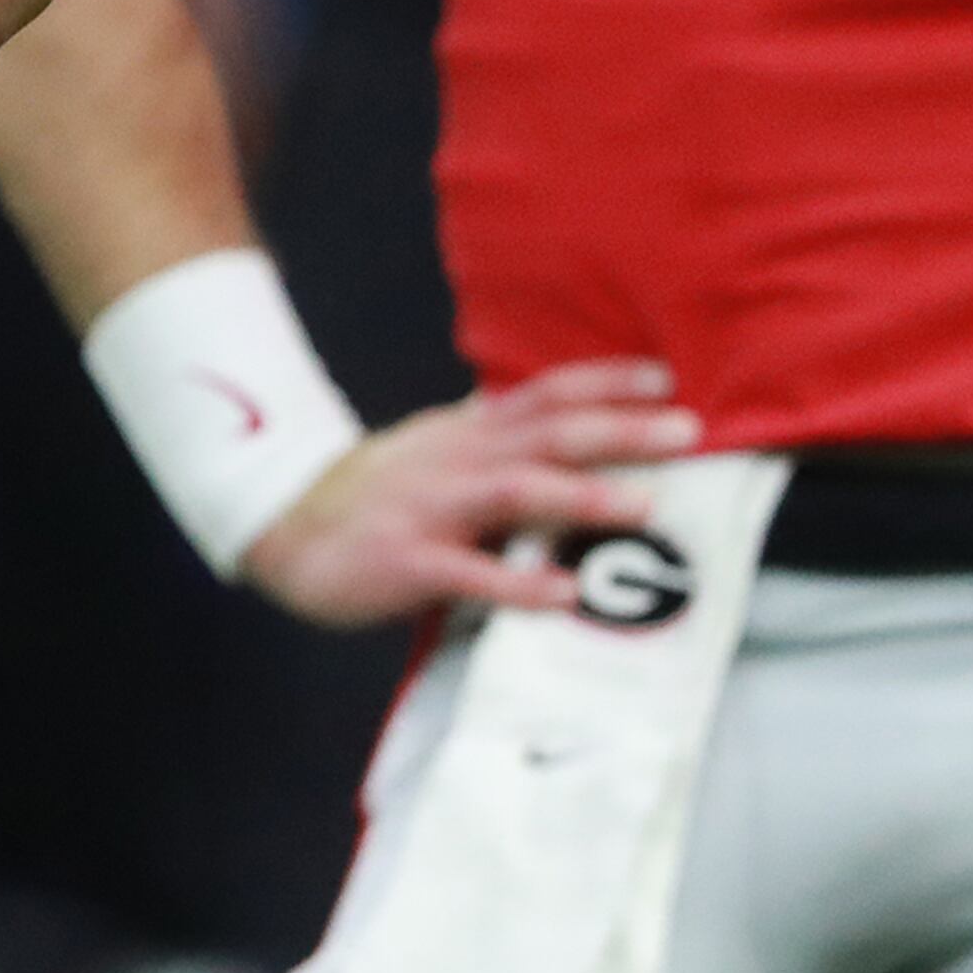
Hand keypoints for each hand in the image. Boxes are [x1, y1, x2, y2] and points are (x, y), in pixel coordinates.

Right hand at [242, 360, 699, 626]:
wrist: (284, 524)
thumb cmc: (377, 496)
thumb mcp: (436, 451)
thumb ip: (496, 443)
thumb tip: (567, 431)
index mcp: (467, 433)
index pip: (544, 395)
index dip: (604, 383)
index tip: (666, 379)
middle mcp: (457, 459)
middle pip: (548, 434)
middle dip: (620, 431)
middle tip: (689, 431)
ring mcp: (432, 507)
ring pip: (515, 490)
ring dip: (582, 496)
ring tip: (645, 505)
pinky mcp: (409, 561)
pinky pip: (470, 572)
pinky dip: (519, 580)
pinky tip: (562, 592)